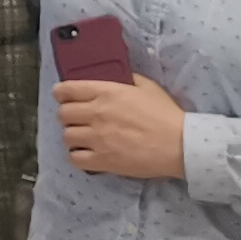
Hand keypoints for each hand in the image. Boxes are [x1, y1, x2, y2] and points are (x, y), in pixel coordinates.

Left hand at [55, 72, 188, 180]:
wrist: (178, 144)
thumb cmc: (164, 113)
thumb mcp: (146, 86)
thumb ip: (126, 79)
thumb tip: (116, 78)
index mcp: (106, 92)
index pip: (68, 90)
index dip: (61, 93)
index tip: (62, 96)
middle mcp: (96, 114)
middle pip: (63, 114)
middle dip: (68, 115)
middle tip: (78, 118)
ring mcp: (97, 139)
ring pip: (66, 136)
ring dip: (72, 136)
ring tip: (83, 138)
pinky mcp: (102, 160)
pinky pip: (75, 159)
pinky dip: (77, 156)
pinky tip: (86, 153)